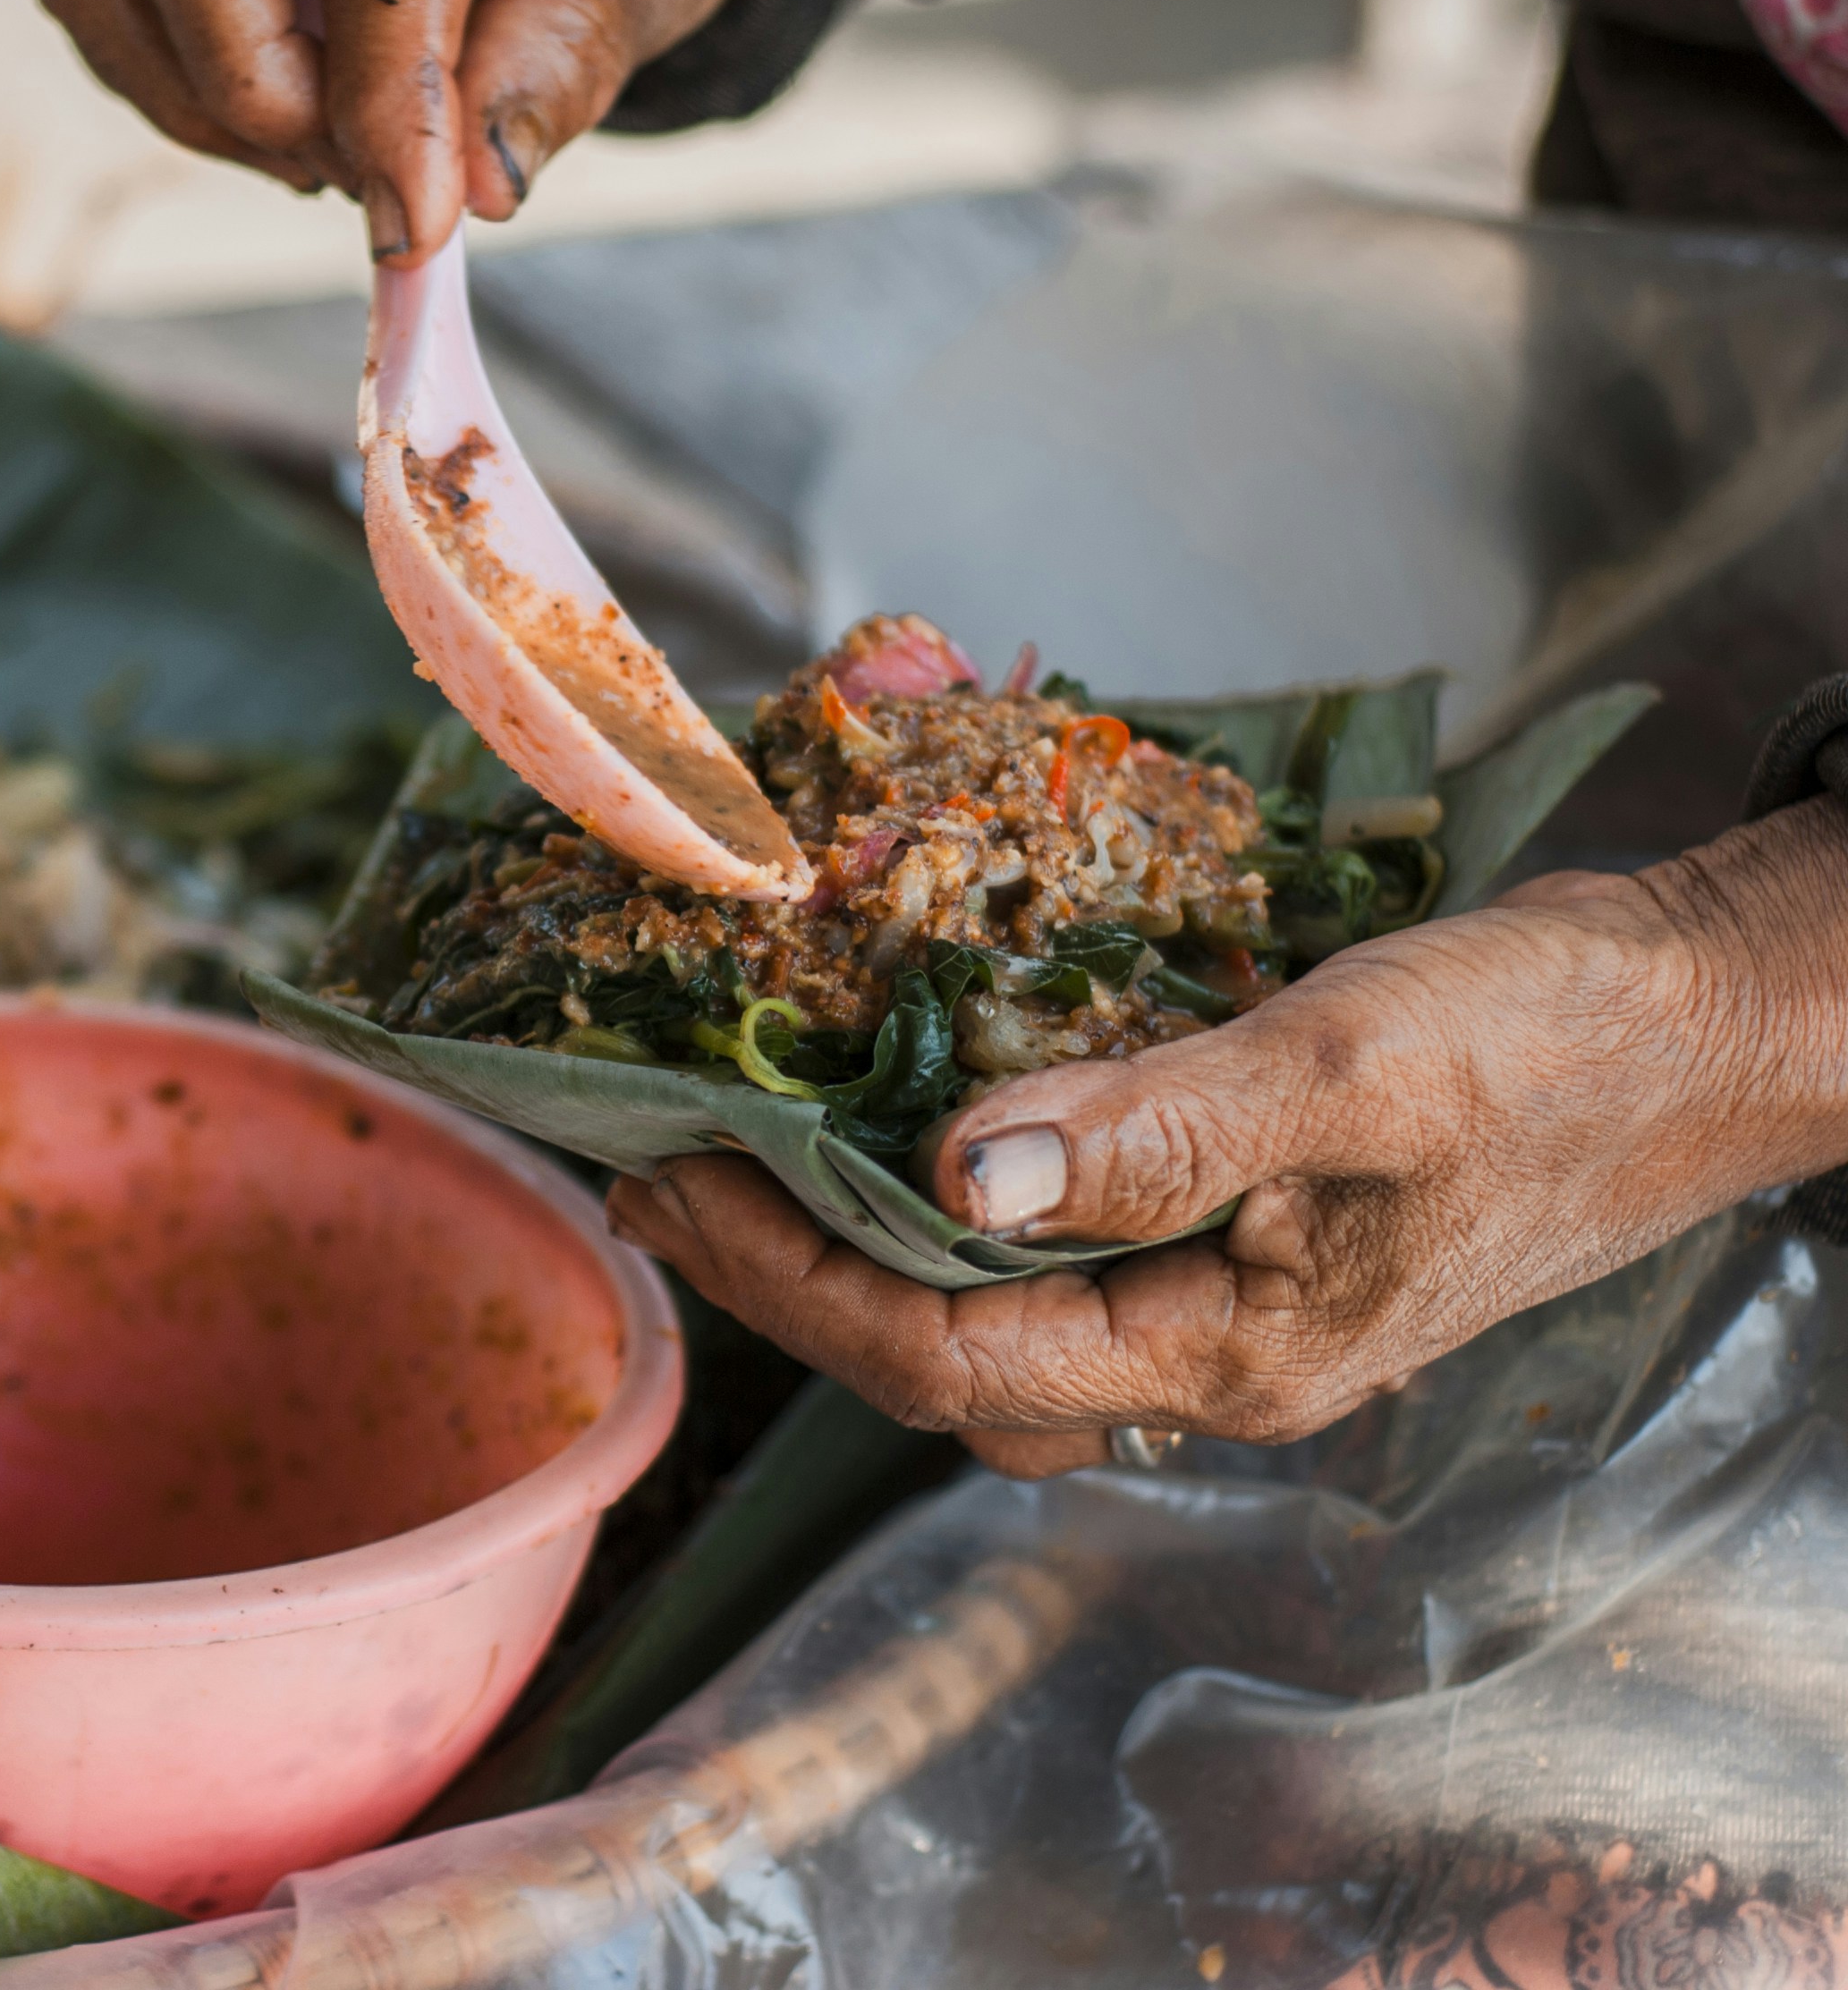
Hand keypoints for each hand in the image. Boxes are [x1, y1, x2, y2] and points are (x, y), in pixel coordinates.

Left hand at [612, 801, 1847, 1477]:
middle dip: (785, 1271)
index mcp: (1228, 1354)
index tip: (668, 1179)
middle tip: (656, 1169)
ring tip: (733, 1141)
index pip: (942, 1352)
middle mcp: (1206, 1347)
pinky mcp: (1237, 1216)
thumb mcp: (1357, 1070)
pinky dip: (951, 1176)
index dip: (786, 1275)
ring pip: (990, 1300)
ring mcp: (1222, 1289)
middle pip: (939, 1349)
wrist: (1713, 1015)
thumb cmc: (1565, 1042)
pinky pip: (1055, 1231)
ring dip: (853, 1229)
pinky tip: (891, 1103)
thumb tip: (959, 1173)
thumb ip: (1160, 1129)